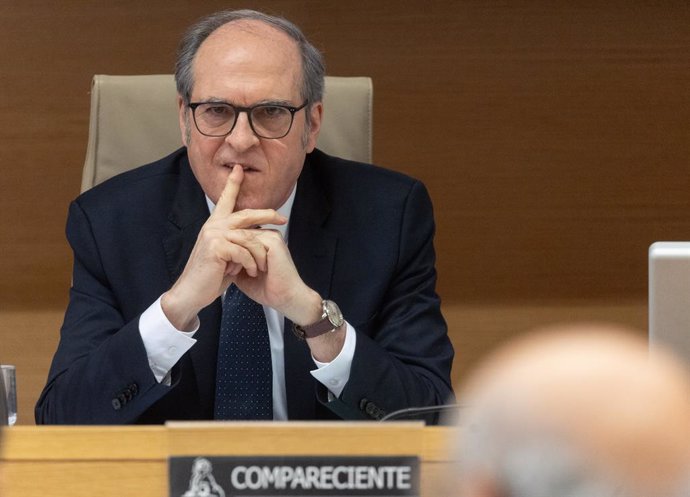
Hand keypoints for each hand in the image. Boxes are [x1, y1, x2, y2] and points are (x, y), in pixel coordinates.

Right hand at [161, 165, 286, 329]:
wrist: (191, 292)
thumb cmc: (209, 276)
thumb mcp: (225, 256)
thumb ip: (235, 242)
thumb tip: (252, 237)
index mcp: (214, 225)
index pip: (225, 200)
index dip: (233, 184)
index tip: (239, 169)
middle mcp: (213, 226)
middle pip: (246, 214)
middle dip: (266, 214)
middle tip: (282, 218)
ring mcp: (214, 235)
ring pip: (249, 238)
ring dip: (258, 256)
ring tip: (261, 268)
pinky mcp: (217, 248)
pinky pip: (244, 253)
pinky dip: (250, 264)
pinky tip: (250, 273)